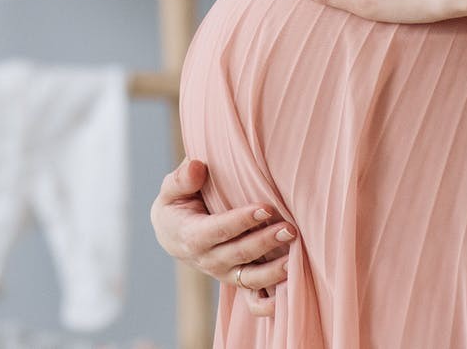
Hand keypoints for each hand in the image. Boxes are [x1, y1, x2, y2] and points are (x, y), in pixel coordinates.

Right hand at [148, 156, 294, 316]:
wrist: (172, 235)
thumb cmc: (176, 205)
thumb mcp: (170, 190)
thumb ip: (181, 179)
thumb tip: (196, 166)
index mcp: (191, 236)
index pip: (220, 230)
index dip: (242, 220)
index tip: (266, 208)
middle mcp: (208, 260)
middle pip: (240, 254)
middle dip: (265, 242)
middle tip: (290, 229)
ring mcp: (223, 273)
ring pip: (251, 278)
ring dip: (274, 270)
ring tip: (296, 256)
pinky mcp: (236, 280)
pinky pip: (254, 297)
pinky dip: (271, 301)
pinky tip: (290, 291)